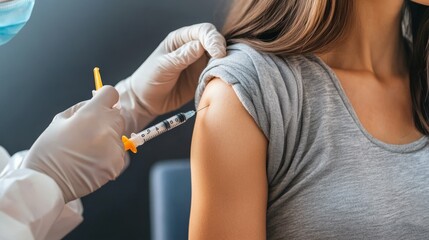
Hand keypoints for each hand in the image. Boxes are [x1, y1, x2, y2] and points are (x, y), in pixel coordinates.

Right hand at [22, 86, 124, 201]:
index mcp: (91, 114)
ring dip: (107, 140)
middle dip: (106, 121)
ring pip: (118, 136)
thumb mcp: (58, 121)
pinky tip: (92, 162)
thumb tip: (94, 102)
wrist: (47, 183)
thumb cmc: (49, 152)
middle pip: (117, 116)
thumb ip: (80, 108)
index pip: (111, 94)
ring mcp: (113, 147)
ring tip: (87, 152)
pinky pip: (118, 154)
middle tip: (89, 133)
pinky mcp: (117, 164)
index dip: (105, 98)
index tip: (101, 104)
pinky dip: (109, 157)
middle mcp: (106, 129)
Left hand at [129, 23, 225, 114]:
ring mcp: (199, 63)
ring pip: (219, 58)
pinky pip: (216, 73)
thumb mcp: (163, 66)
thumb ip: (181, 56)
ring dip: (224, 63)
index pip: (203, 32)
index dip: (213, 40)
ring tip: (223, 71)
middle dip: (222, 50)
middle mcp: (193, 48)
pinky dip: (221, 75)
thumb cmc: (149, 79)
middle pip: (215, 42)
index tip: (218, 53)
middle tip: (223, 62)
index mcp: (181, 39)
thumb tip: (200, 46)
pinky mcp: (202, 77)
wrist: (146, 100)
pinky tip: (220, 80)